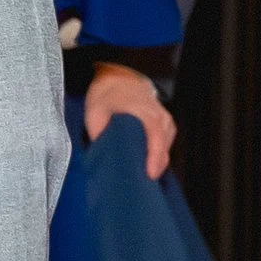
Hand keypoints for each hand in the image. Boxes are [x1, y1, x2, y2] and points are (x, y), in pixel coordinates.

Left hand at [85, 63, 175, 178]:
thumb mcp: (94, 111)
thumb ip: (98, 131)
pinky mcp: (166, 124)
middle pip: (163, 147)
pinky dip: (158, 155)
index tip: (149, 174)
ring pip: (166, 147)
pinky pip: (165, 144)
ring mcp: (165, 120)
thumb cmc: (106, 94)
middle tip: (142, 184)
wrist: (119, 76)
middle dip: (155, 167)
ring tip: (142, 178)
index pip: (155, 136)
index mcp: (144, 112)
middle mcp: (160, 116)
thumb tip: (101, 153)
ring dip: (157, 162)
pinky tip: (148, 165)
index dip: (154, 157)